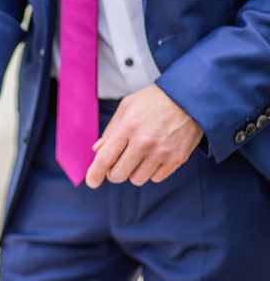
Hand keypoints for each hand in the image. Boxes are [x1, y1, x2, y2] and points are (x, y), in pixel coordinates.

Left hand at [85, 85, 203, 187]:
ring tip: (139, 155)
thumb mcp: (127, 107)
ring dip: (133, 172)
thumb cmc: (154, 101)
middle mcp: (144, 142)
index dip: (95, 173)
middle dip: (113, 172)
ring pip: (136, 179)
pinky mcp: (176, 160)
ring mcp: (161, 153)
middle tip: (117, 163)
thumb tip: (97, 151)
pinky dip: (151, 171)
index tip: (91, 182)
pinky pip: (155, 178)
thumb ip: (111, 130)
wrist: (189, 99)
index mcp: (128, 127)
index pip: (105, 158)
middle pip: (118, 174)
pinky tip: (154, 156)